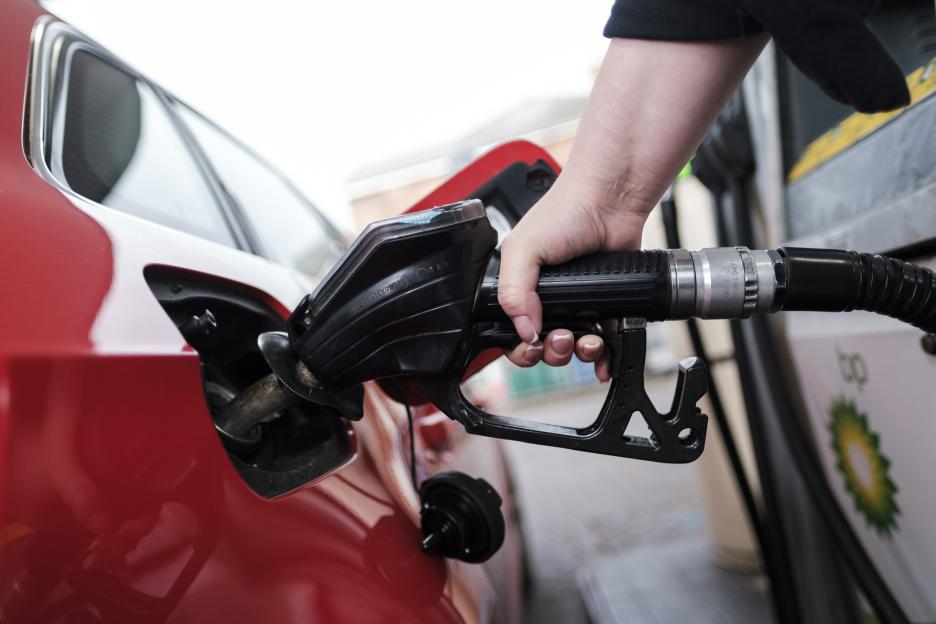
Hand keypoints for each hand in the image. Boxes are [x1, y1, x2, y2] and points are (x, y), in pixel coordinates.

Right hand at [497, 35, 766, 377]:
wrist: (611, 202)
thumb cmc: (564, 213)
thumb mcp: (522, 249)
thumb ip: (512, 291)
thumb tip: (523, 331)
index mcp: (520, 289)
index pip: (511, 333)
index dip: (519, 347)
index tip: (531, 345)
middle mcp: (547, 300)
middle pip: (543, 347)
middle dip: (552, 351)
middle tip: (562, 337)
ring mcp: (578, 304)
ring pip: (574, 349)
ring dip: (579, 353)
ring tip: (586, 339)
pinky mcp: (608, 306)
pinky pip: (605, 343)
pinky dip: (604, 358)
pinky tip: (604, 359)